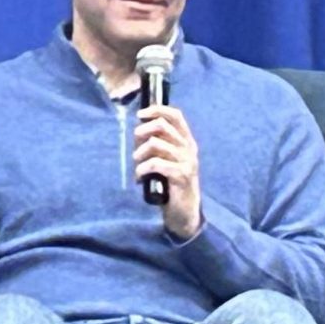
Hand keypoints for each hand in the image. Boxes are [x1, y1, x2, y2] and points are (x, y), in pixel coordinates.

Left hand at [135, 103, 201, 239]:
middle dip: (142, 132)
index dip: (157, 110)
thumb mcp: (167, 160)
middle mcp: (189, 148)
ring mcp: (187, 161)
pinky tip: (139, 178)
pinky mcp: (181, 175)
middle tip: (135, 145)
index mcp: (187, 141)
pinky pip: (155, 163)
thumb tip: (139, 131)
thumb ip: (158, 145)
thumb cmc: (172, 185)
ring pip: (156, 144)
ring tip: (137, 166)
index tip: (140, 115)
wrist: (184, 212)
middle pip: (162, 126)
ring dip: (140, 154)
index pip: (175, 116)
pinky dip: (142, 169)